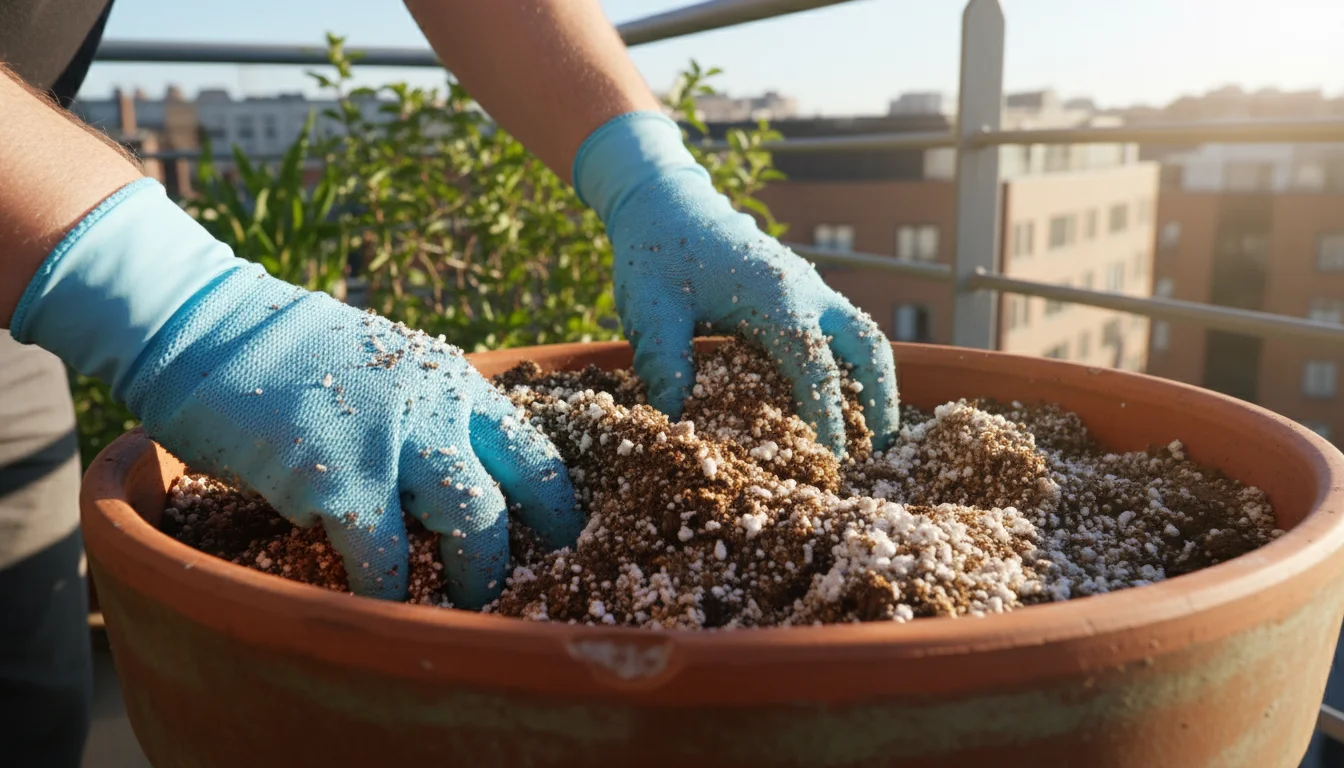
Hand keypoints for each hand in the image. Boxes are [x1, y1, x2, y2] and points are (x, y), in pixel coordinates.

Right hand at [11, 179, 581, 606]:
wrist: (209, 329)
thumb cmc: (293, 357)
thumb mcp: (385, 366)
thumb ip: (426, 414)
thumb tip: (452, 482)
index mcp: (455, 381)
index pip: (534, 449)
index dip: (556, 506)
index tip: (564, 544)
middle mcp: (438, 407)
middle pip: (505, 498)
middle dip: (508, 559)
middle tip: (505, 594)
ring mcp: (391, 441)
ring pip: (468, 524)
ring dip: (468, 579)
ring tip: (456, 610)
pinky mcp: (338, 477)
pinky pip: (382, 556)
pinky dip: (386, 589)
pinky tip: (380, 604)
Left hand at [574, 112, 899, 454]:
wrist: (664, 200)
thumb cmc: (656, 252)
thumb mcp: (651, 311)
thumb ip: (665, 364)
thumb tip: (675, 424)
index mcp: (776, 297)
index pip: (816, 368)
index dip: (828, 418)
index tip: (834, 461)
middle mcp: (805, 290)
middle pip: (868, 346)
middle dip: (881, 397)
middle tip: (881, 450)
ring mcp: (807, 286)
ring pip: (863, 334)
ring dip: (873, 379)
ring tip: (872, 431)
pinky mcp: (798, 288)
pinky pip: (840, 328)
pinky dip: (850, 363)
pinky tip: (835, 397)